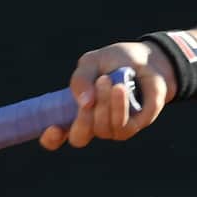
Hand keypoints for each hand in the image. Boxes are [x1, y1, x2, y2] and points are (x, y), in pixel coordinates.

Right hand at [39, 41, 175, 149]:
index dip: (51, 139)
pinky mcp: (135, 125)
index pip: (55, 139)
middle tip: (94, 86)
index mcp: (74, 114)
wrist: (146, 57)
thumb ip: (81, 80)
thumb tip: (84, 102)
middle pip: (80, 137)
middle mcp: (92, 126)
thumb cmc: (113, 62)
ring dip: (105, 104)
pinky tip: (121, 88)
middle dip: (83, 117)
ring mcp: (113, 128)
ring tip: (109, 80)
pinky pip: (125, 126)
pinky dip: (120, 106)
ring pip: (103, 130)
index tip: (53, 127)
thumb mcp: (92, 63)